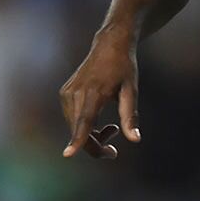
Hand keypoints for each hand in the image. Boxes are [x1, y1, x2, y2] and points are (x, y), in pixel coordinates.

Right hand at [58, 27, 141, 158]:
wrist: (109, 46)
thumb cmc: (123, 67)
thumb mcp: (131, 90)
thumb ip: (130, 116)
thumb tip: (135, 140)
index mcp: (94, 92)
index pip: (85, 121)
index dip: (78, 139)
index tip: (67, 155)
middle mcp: (76, 93)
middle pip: (80, 130)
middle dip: (96, 145)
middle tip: (114, 151)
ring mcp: (67, 93)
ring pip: (75, 128)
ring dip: (91, 136)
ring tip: (113, 129)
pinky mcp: (64, 94)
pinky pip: (72, 120)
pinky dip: (84, 127)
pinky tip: (100, 121)